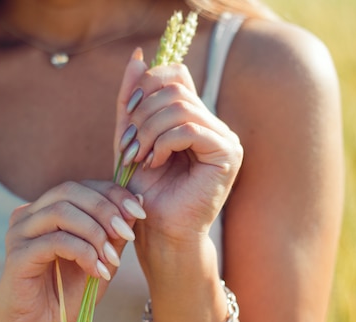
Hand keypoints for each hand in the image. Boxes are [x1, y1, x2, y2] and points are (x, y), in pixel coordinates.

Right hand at [0, 181, 144, 321]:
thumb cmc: (67, 296)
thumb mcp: (101, 260)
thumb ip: (114, 233)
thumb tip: (137, 200)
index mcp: (48, 210)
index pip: (81, 186)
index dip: (112, 193)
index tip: (139, 211)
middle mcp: (30, 215)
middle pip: (69, 190)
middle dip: (105, 209)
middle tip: (127, 234)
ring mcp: (20, 233)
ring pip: (61, 211)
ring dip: (95, 233)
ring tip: (111, 258)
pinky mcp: (17, 254)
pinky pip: (55, 240)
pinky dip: (83, 253)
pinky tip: (96, 271)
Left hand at [114, 50, 242, 242]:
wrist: (159, 230)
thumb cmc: (145, 191)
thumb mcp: (130, 138)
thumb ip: (131, 101)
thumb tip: (138, 56)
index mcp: (193, 117)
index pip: (175, 75)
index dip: (146, 87)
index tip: (128, 115)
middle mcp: (212, 123)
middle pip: (174, 88)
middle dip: (142, 113)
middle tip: (129, 146)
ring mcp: (224, 137)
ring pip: (180, 107)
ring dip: (149, 130)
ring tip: (139, 156)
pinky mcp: (228, 154)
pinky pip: (190, 129)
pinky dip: (164, 143)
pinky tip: (155, 163)